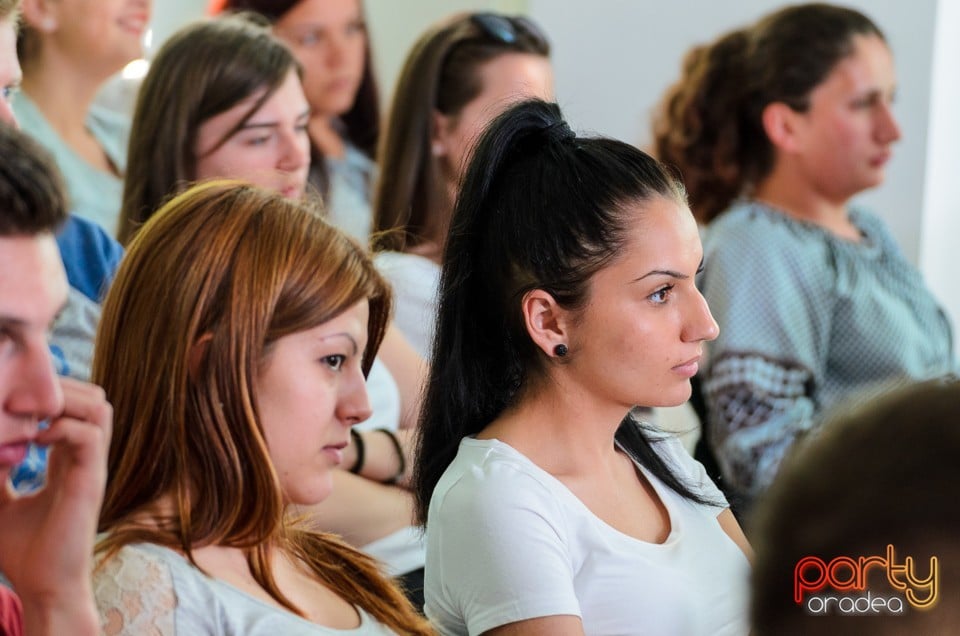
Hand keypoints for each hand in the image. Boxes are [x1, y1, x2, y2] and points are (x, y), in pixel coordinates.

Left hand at [0, 377, 111, 634]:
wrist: (44, 586)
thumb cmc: (24, 550)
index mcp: (68, 459)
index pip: (76, 406)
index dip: (51, 393)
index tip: (14, 401)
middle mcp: (85, 457)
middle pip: (94, 398)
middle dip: (61, 387)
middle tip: (21, 401)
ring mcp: (92, 466)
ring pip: (100, 407)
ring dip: (65, 401)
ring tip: (29, 415)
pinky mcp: (91, 480)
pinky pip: (90, 436)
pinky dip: (63, 428)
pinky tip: (35, 440)